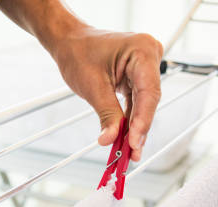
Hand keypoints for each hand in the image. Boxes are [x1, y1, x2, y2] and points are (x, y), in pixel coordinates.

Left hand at [48, 26, 162, 160]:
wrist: (69, 42)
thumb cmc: (78, 53)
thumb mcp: (92, 87)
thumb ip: (106, 114)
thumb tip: (111, 139)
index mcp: (142, 51)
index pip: (148, 92)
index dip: (142, 121)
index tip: (134, 142)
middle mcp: (149, 56)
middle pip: (148, 100)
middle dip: (138, 129)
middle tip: (132, 154)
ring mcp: (144, 67)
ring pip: (143, 104)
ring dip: (134, 128)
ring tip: (129, 153)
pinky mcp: (137, 77)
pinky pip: (135, 102)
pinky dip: (129, 120)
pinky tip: (126, 139)